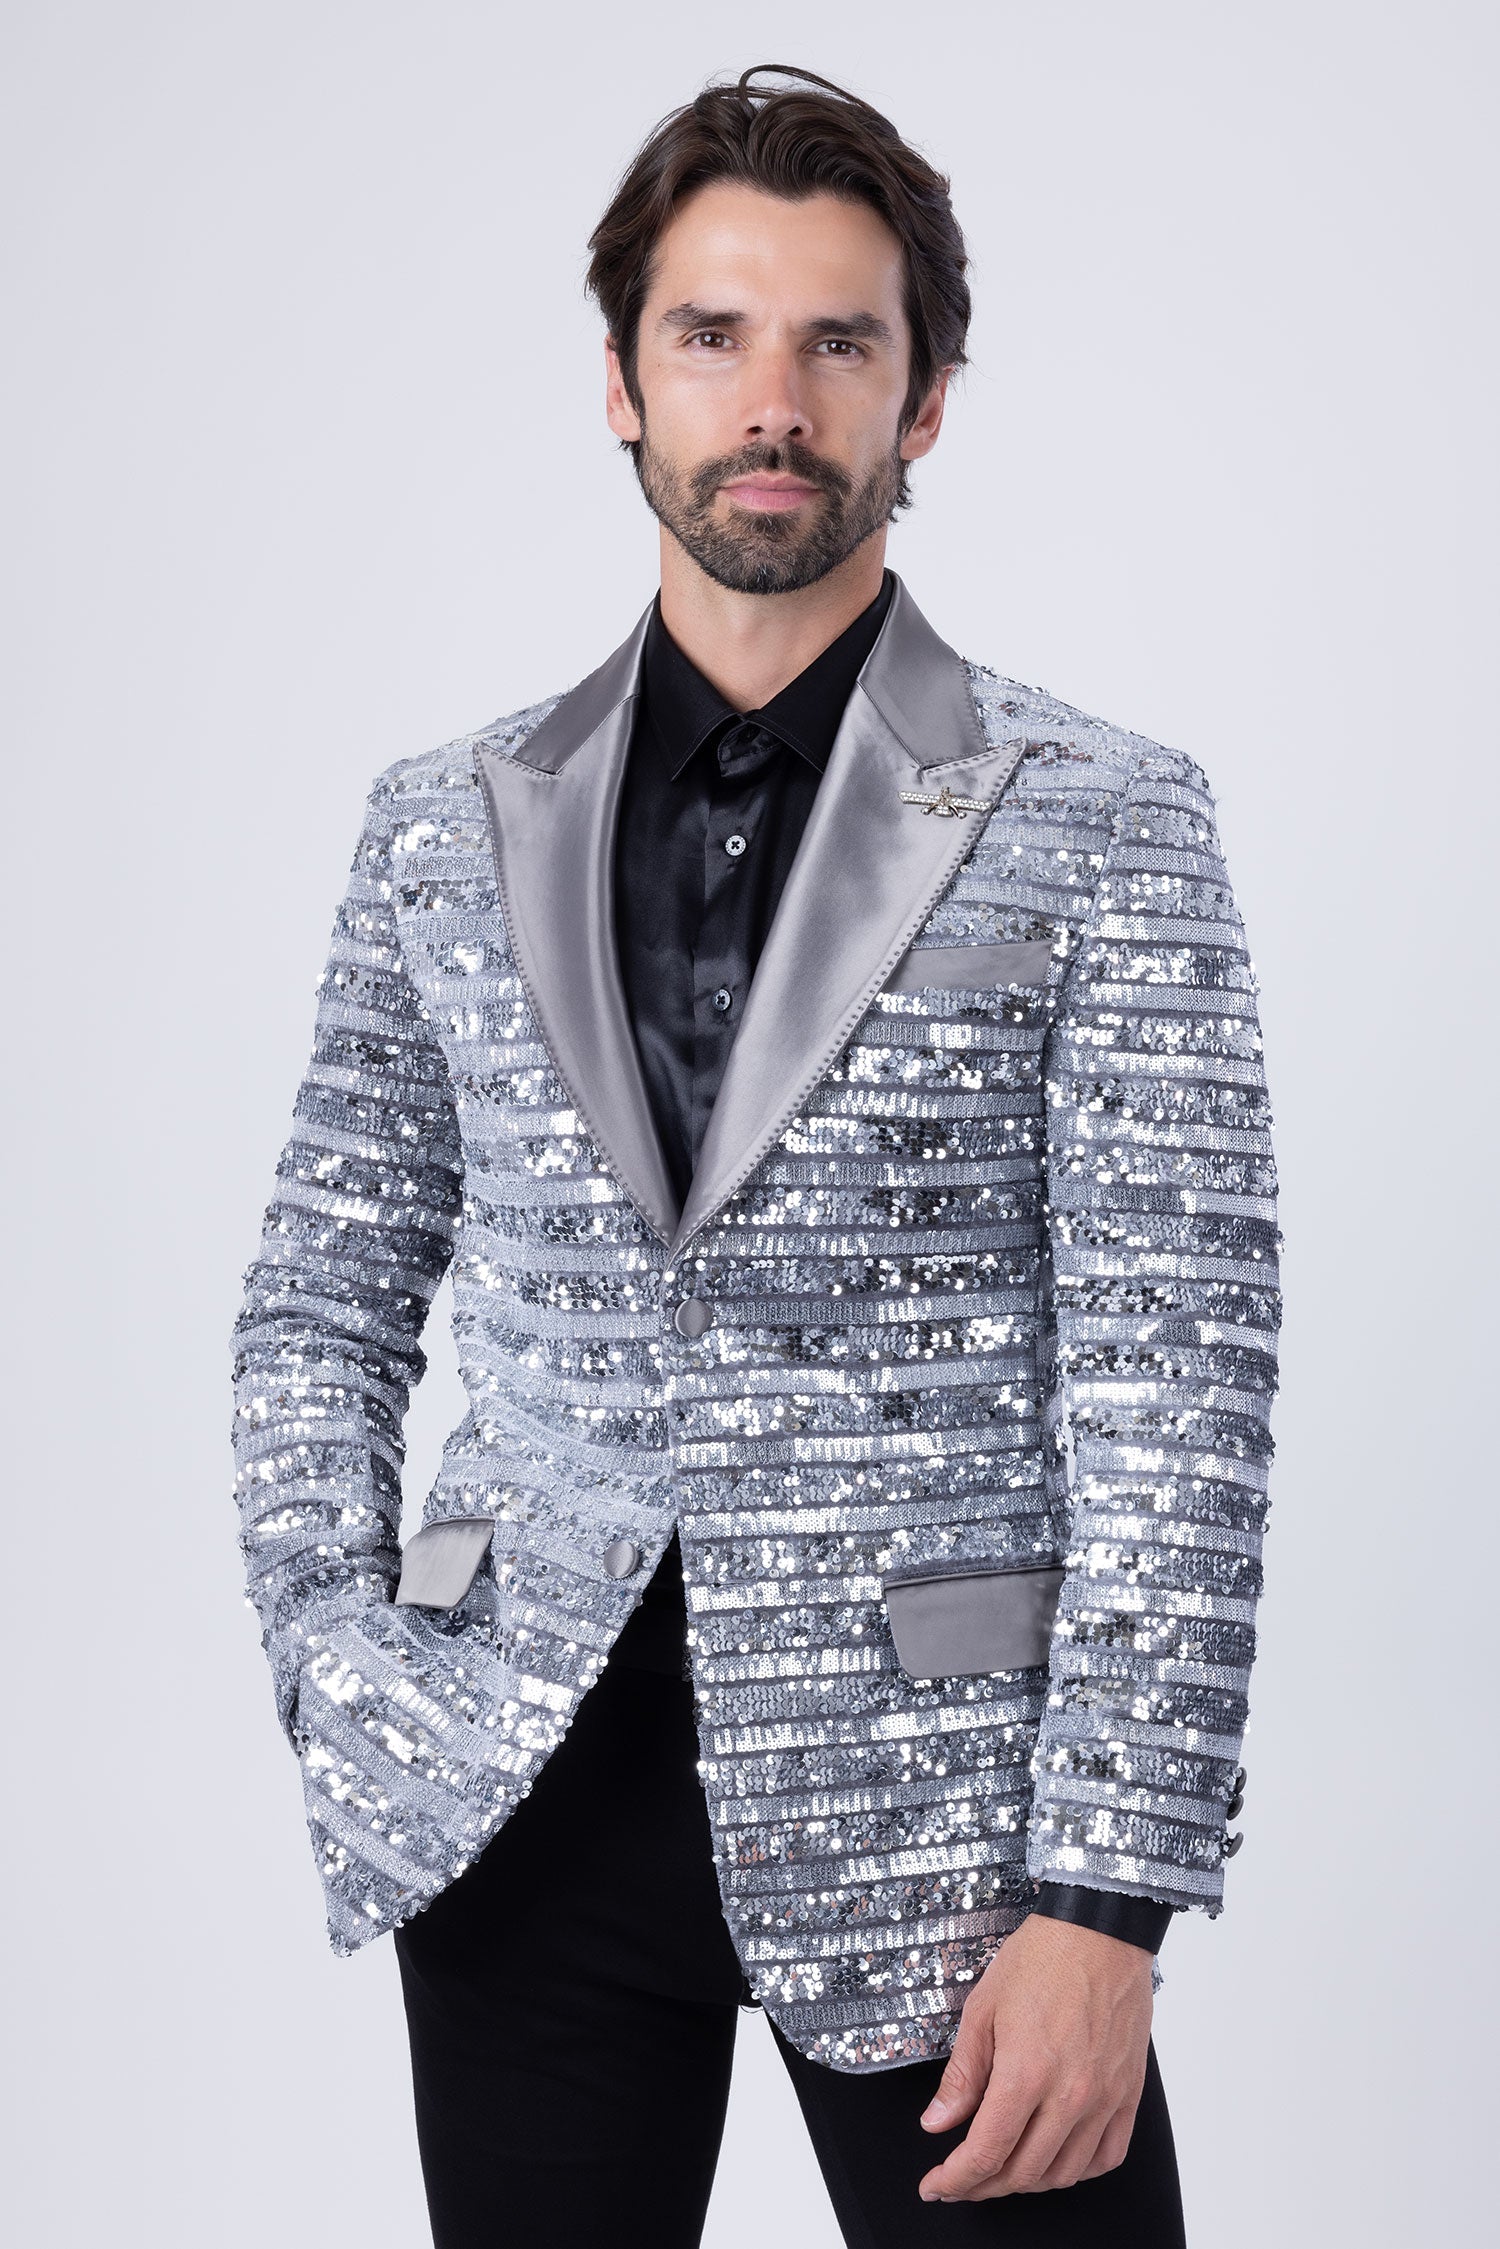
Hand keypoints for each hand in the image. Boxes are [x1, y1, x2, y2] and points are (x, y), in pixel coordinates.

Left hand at [916, 1909, 1153, 2201]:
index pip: (986, 2154)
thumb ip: (962, 2074)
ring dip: (1028, 2182)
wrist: (1099, 1930)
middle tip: (961, 2180)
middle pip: (1022, 2173)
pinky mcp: (1128, 2094)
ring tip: (1003, 2169)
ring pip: (1064, 2174)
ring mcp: (1104, 2099)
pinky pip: (1107, 2156)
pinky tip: (1056, 2158)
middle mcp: (1070, 2096)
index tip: (936, 2186)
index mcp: (1026, 2075)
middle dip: (983, 2186)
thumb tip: (937, 2122)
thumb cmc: (1041, 1958)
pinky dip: (1077, 2170)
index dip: (955, 2180)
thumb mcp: (983, 2008)